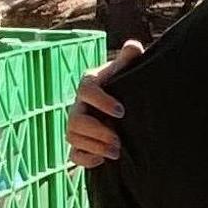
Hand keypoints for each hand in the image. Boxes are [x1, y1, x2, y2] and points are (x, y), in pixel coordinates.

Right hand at [67, 39, 143, 169]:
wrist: (121, 108)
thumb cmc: (123, 86)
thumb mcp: (127, 72)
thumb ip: (130, 58)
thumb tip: (134, 46)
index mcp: (89, 85)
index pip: (87, 89)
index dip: (101, 101)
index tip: (121, 112)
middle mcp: (78, 106)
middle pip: (76, 120)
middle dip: (97, 132)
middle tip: (119, 140)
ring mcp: (76, 126)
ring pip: (73, 138)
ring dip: (94, 147)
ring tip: (117, 152)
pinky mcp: (79, 144)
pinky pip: (74, 155)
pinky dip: (86, 160)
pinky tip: (103, 161)